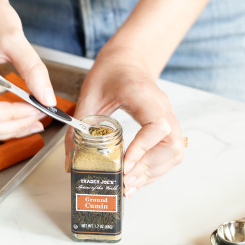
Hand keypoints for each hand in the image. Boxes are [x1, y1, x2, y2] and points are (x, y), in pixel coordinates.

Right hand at [0, 0, 55, 140]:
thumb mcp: (16, 38)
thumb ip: (33, 70)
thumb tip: (48, 99)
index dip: (10, 116)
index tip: (37, 109)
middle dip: (12, 126)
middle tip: (41, 116)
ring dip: (7, 129)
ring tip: (35, 121)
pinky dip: (1, 123)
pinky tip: (23, 118)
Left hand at [65, 44, 183, 197]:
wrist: (127, 59)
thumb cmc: (110, 72)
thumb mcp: (88, 97)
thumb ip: (78, 130)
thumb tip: (71, 163)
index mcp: (144, 96)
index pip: (156, 126)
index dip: (143, 149)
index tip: (125, 165)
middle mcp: (162, 107)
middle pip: (171, 145)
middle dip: (149, 168)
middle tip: (125, 182)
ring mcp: (168, 117)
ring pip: (174, 152)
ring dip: (154, 172)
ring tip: (130, 184)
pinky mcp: (166, 126)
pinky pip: (170, 151)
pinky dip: (156, 167)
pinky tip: (137, 175)